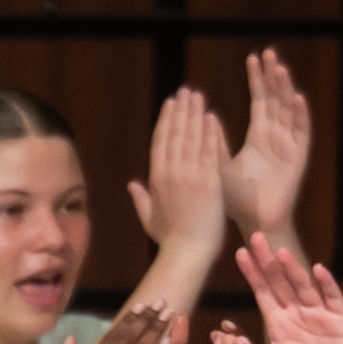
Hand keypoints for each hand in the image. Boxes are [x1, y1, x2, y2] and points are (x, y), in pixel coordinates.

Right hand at [124, 87, 227, 254]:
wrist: (188, 252)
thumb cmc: (170, 239)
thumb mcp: (149, 218)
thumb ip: (140, 198)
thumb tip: (131, 184)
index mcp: (155, 179)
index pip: (160, 142)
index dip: (166, 120)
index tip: (171, 104)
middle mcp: (170, 172)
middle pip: (175, 133)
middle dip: (180, 109)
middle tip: (186, 91)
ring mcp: (189, 175)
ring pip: (191, 137)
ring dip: (194, 113)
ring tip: (198, 95)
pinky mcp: (208, 180)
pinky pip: (209, 150)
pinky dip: (210, 131)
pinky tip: (211, 115)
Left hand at [222, 49, 310, 243]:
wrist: (255, 221)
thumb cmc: (237, 199)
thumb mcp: (220, 165)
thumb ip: (214, 143)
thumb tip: (204, 118)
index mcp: (259, 135)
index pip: (260, 99)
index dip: (257, 79)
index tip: (252, 57)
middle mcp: (277, 136)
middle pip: (277, 98)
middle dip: (273, 75)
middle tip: (269, 52)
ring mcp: (290, 144)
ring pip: (289, 109)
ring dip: (285, 88)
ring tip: (280, 67)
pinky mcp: (299, 156)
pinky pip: (301, 132)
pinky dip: (300, 114)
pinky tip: (296, 97)